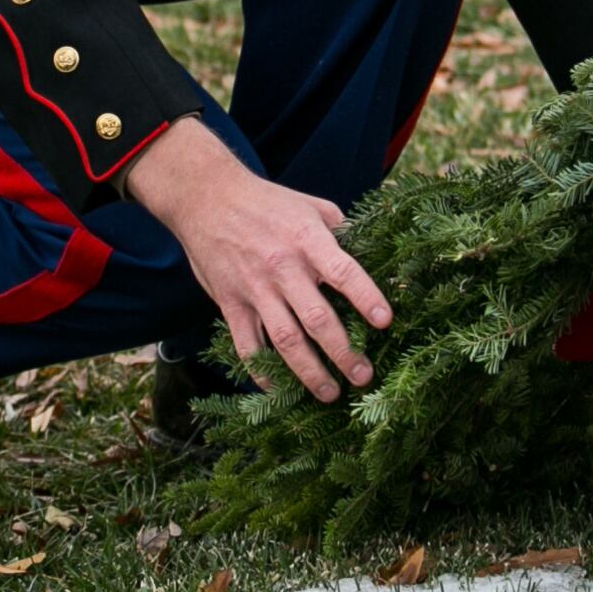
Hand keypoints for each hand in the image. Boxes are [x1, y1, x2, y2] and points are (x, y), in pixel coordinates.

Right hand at [123, 121, 390, 401]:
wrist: (206, 198)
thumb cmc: (266, 202)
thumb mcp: (310, 205)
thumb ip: (340, 230)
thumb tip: (370, 253)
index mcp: (308, 240)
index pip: (344, 272)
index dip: (367, 298)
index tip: (386, 322)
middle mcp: (283, 267)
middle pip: (318, 319)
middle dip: (344, 353)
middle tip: (364, 376)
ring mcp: (255, 289)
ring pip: (286, 340)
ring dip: (310, 372)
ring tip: (330, 393)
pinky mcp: (231, 303)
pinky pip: (247, 345)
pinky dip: (262, 371)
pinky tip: (277, 388)